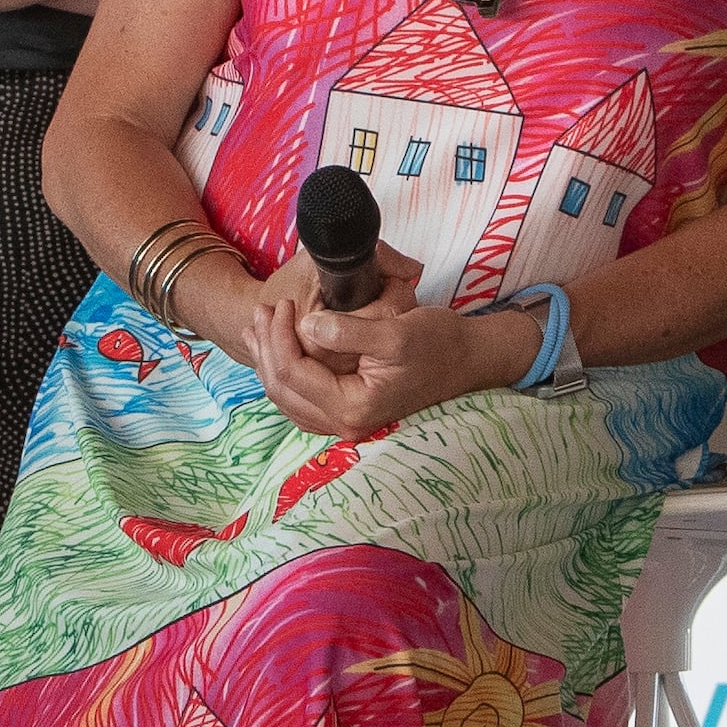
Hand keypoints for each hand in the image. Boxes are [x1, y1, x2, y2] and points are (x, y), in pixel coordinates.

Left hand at [283, 289, 529, 437]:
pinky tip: (279, 348)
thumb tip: (306, 326)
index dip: (279, 337)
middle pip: (283, 389)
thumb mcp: (394, 331)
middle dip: (266, 348)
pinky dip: (286, 371)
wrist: (468, 359)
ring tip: (259, 328)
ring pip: (288, 397)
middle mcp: (345, 422)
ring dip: (270, 360)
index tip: (282, 304)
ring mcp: (346, 420)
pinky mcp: (348, 409)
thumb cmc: (439, 343)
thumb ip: (347, 331)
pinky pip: (303, 397)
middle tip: (262, 311)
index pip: (294, 374)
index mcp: (353, 406)